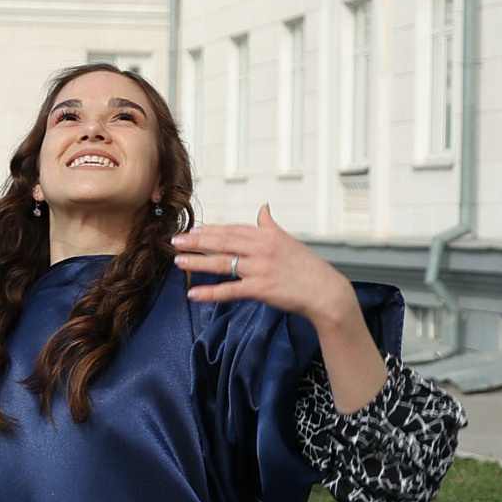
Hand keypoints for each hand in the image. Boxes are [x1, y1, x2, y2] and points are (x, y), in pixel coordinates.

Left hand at [171, 206, 386, 411]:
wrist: (325, 291)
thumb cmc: (307, 268)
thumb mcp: (288, 240)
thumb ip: (270, 224)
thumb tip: (264, 207)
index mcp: (267, 234)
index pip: (232, 229)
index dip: (210, 229)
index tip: (193, 230)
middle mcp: (261, 248)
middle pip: (222, 242)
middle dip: (196, 241)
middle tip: (175, 240)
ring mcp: (260, 268)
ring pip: (222, 263)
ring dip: (197, 262)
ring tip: (178, 261)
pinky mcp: (261, 289)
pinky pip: (230, 290)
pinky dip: (210, 292)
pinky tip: (194, 294)